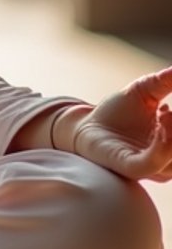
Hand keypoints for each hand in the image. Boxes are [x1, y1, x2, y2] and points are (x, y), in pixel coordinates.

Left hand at [69, 64, 171, 182]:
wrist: (86, 125)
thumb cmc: (118, 113)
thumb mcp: (146, 90)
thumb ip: (166, 81)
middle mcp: (166, 160)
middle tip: (170, 111)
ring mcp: (150, 166)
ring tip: (166, 112)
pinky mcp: (130, 167)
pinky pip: (152, 163)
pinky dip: (162, 145)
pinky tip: (160, 123)